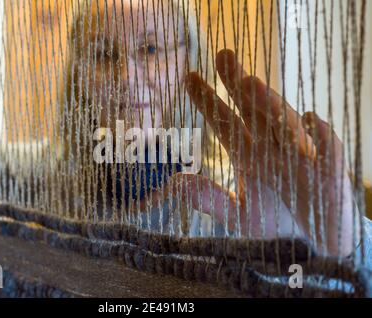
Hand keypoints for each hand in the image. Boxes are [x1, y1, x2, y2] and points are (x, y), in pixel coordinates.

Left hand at [152, 49, 356, 256]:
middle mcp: (272, 148)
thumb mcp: (238, 216)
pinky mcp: (331, 171)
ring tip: (248, 83)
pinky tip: (310, 119)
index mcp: (249, 156)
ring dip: (269, 103)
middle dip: (238, 82)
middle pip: (254, 109)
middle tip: (222, 54)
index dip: (208, 100)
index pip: (226, 122)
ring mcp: (301, 156)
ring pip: (284, 123)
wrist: (312, 249)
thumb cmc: (276, 228)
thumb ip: (209, 200)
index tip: (188, 78)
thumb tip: (175, 182)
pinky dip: (321, 135)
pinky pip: (328, 148)